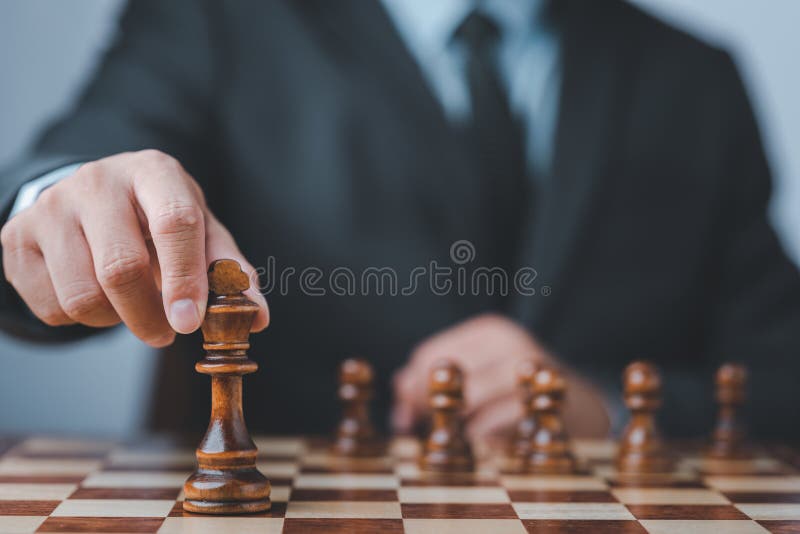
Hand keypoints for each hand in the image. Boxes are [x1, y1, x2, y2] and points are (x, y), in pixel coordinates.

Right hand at [1, 150, 267, 345]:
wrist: (94, 197)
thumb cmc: (158, 218)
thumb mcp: (201, 233)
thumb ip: (230, 272)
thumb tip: (256, 318)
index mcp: (155, 172)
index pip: (174, 223)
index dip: (185, 278)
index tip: (191, 322)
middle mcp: (98, 181)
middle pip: (121, 268)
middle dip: (149, 316)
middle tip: (166, 332)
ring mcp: (51, 206)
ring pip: (82, 295)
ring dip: (114, 320)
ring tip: (129, 305)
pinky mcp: (17, 236)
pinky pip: (51, 306)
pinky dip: (81, 319)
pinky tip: (95, 295)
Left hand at [391, 313, 609, 439]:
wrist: (584, 410)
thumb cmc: (516, 395)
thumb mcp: (477, 379)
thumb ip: (432, 389)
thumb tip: (398, 412)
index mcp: (489, 331)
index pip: (427, 356)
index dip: (410, 390)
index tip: (406, 417)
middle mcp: (510, 343)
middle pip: (445, 376)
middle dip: (430, 409)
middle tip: (430, 430)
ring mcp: (531, 372)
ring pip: (467, 400)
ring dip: (456, 426)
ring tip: (462, 436)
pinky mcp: (545, 405)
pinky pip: (494, 426)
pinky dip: (481, 440)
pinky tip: (486, 444)